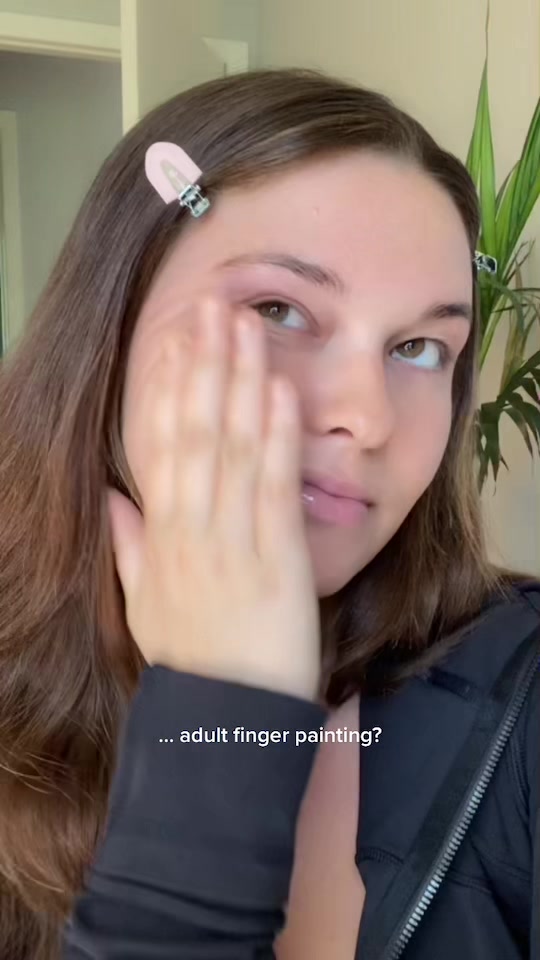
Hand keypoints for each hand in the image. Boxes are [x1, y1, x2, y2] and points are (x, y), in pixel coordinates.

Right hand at [107, 297, 320, 700]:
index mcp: (160, 536)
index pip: (159, 446)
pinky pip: (273, 487)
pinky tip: (278, 391)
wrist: (225, 721)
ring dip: (240, 382)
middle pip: (194, 431)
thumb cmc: (189, 660)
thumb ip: (127, 546)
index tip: (172, 339)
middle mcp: (191, 528)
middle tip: (210, 306)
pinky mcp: (276, 558)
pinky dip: (277, 436)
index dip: (166, 388)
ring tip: (247, 327)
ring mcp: (232, 540)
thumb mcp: (143, 604)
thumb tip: (112, 496)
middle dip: (202, 364)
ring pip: (232, 447)